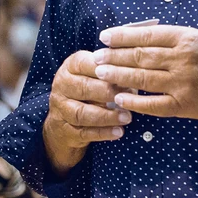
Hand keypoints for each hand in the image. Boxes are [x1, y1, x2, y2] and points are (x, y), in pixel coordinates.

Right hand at [44, 51, 131, 169]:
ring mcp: (60, 109)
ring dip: (107, 116)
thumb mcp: (97, 72)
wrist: (62, 119)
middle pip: (84, 88)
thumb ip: (113, 68)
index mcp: (71, 66)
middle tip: (130, 97)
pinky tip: (119, 132)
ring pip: (82, 113)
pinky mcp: (63, 130)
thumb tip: (137, 70)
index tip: (129, 74)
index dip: (109, 70)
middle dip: (109, 93)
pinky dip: (103, 133)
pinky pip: (83, 133)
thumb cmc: (91, 87)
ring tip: (127, 117)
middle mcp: (62, 86)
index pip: (88, 64)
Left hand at [94, 25, 197, 122]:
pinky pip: (152, 104)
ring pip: (141, 79)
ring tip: (100, 73)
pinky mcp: (184, 105)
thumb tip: (136, 38)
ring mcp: (182, 83)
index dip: (122, 36)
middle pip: (139, 56)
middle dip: (114, 56)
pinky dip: (133, 101)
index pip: (147, 35)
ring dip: (117, 76)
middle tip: (96, 56)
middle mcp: (183, 59)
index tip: (105, 36)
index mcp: (186, 38)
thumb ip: (171, 39)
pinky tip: (118, 98)